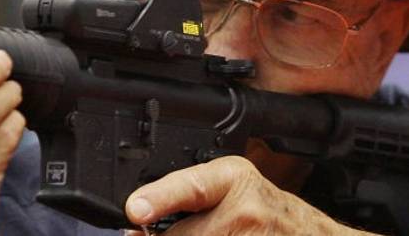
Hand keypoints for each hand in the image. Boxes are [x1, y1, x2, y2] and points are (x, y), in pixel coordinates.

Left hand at [123, 156, 373, 234]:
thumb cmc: (270, 214)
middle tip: (199, 228)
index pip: (192, 187)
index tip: (137, 209)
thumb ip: (190, 197)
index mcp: (234, 178)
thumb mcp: (235, 191)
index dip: (160, 198)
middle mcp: (245, 210)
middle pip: (179, 235)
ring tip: (218, 232)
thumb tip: (140, 219)